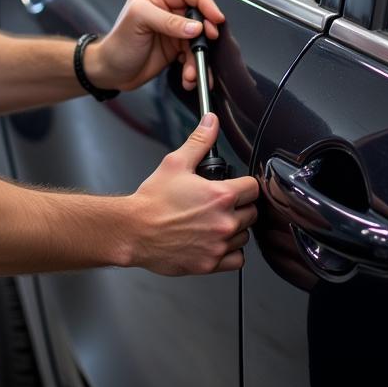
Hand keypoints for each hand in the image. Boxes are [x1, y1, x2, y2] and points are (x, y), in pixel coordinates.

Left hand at [86, 0, 224, 92]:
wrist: (108, 73)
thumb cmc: (116, 45)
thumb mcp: (138, 23)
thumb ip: (167, 21)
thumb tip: (194, 26)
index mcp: (156, 0)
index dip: (204, 3)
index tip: (215, 17)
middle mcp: (166, 15)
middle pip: (197, 18)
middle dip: (205, 33)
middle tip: (208, 44)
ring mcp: (171, 34)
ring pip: (196, 42)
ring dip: (198, 58)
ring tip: (192, 72)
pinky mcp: (173, 52)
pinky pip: (192, 58)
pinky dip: (193, 69)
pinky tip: (187, 78)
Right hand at [127, 114, 258, 274]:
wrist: (134, 230)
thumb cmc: (153, 200)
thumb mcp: (175, 162)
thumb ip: (199, 141)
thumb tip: (212, 122)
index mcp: (220, 196)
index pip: (253, 188)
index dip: (244, 184)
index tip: (236, 186)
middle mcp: (224, 222)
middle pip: (252, 213)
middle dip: (239, 206)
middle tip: (221, 203)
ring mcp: (218, 245)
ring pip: (245, 236)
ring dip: (235, 228)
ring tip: (215, 221)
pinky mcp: (210, 264)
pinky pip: (237, 259)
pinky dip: (231, 252)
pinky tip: (216, 241)